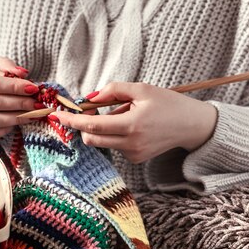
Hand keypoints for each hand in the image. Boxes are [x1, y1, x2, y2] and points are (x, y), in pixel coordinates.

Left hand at [50, 82, 217, 163]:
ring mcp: (134, 154)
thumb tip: (89, 98)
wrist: (191, 125)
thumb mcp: (141, 89)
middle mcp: (131, 143)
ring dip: (101, 129)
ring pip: (102, 142)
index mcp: (131, 125)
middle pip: (91, 139)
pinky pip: (114, 146)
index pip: (92, 126)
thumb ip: (113, 90)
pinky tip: (131, 126)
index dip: (72, 121)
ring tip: (123, 115)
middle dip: (83, 126)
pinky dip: (114, 135)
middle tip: (88, 110)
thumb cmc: (167, 103)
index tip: (57, 115)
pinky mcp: (136, 159)